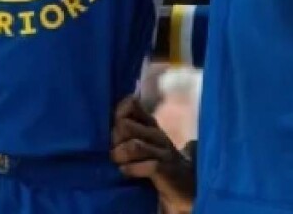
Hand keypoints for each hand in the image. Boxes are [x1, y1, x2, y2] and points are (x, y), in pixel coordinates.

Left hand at [111, 96, 195, 212]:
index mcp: (150, 124)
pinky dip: (131, 170)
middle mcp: (156, 134)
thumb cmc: (157, 163)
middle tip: (115, 152)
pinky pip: (146, 165)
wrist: (185, 187)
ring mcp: (163, 151)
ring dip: (120, 156)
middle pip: (124, 126)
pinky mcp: (165, 169)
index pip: (131, 104)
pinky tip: (126, 172)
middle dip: (115, 140)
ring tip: (119, 163)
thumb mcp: (143, 143)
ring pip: (133, 146)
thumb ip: (128, 130)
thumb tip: (107, 122)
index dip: (118, 113)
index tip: (115, 127)